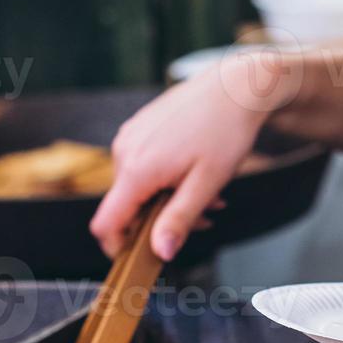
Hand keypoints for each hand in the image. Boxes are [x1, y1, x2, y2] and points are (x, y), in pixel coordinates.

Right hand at [91, 51, 297, 259]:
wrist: (236, 86)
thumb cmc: (225, 132)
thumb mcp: (206, 184)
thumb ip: (179, 220)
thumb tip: (160, 252)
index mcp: (136, 169)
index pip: (106, 223)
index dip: (118, 246)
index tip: (143, 256)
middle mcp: (124, 151)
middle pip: (126, 206)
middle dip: (160, 220)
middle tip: (203, 218)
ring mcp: (130, 137)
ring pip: (138, 186)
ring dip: (168, 199)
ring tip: (209, 194)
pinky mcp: (140, 128)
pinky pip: (143, 165)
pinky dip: (166, 178)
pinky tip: (196, 173)